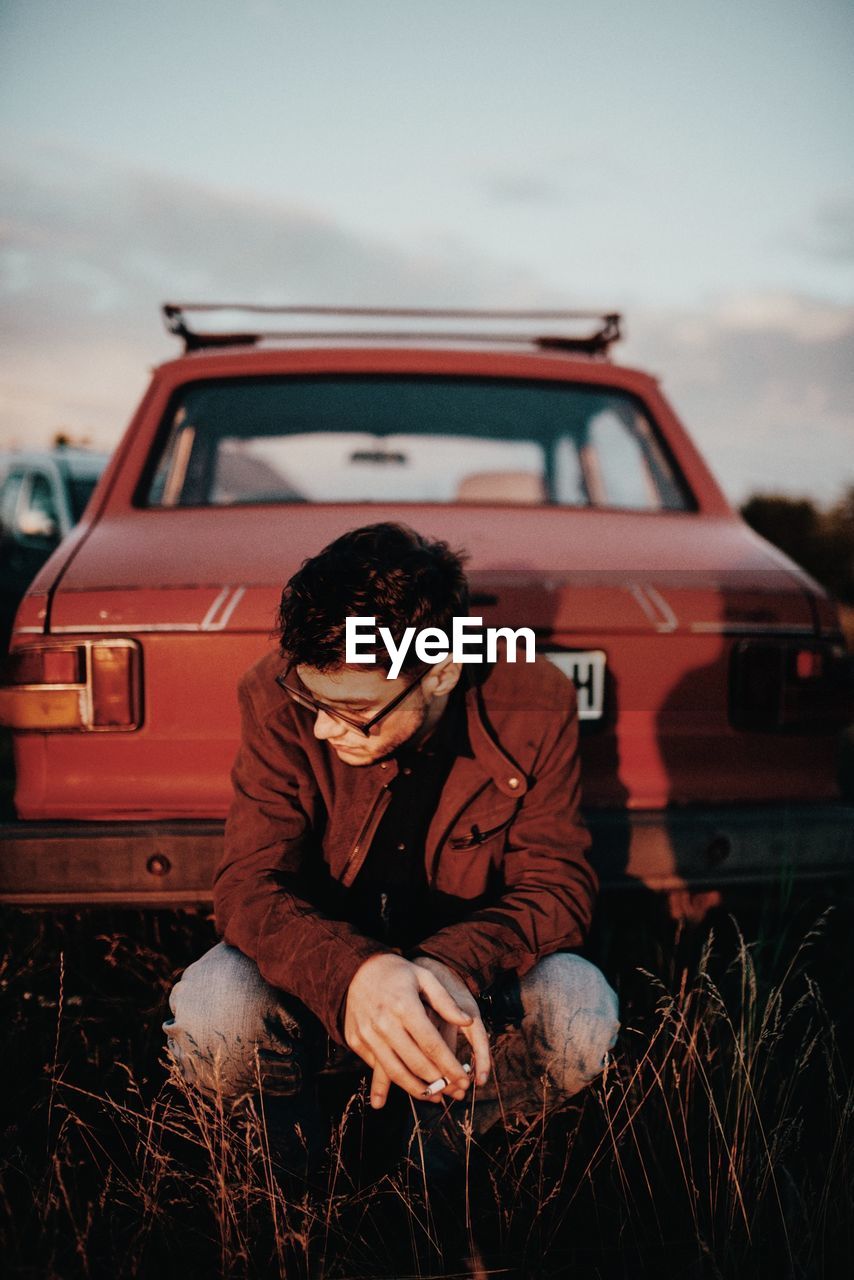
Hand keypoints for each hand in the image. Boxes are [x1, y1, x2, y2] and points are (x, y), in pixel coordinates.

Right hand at [344, 953, 475, 1108]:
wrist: (355, 970)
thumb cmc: (397, 973)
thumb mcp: (424, 977)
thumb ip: (445, 1001)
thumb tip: (467, 1021)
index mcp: (404, 1006)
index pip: (432, 1045)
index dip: (450, 1066)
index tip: (464, 1079)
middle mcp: (384, 1023)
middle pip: (416, 1062)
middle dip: (439, 1081)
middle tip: (455, 1092)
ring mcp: (367, 1034)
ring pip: (395, 1072)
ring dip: (418, 1089)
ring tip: (436, 1096)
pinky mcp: (356, 1041)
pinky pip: (378, 1066)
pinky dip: (395, 1080)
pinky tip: (412, 1084)